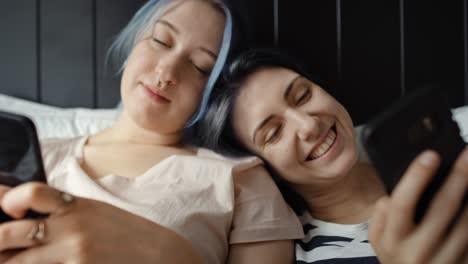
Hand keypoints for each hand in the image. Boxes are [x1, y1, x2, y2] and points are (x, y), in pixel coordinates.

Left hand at [0, 182, 202, 263]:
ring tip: (15, 260)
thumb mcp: (98, 212)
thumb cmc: (129, 234)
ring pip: (17, 263)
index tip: (5, 207)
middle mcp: (71, 227)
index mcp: (76, 205)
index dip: (7, 198)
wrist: (160, 255)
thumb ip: (65, 211)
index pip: (31, 193)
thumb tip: (29, 216)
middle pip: (9, 233)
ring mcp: (73, 254)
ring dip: (10, 262)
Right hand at [369, 150, 467, 263]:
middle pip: (443, 207)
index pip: (402, 203)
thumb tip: (393, 194)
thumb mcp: (378, 241)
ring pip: (466, 223)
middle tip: (467, 155)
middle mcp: (418, 251)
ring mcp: (444, 260)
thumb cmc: (398, 261)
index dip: (416, 177)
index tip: (430, 155)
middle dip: (458, 177)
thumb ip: (381, 216)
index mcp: (393, 240)